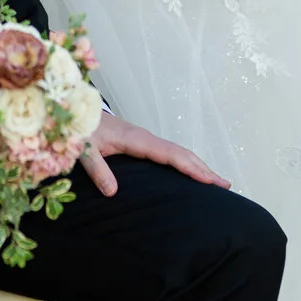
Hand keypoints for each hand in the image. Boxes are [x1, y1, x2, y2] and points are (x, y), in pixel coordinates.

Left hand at [81, 111, 231, 197]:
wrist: (75, 107)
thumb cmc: (79, 128)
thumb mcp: (85, 150)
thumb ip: (97, 169)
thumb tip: (112, 193)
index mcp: (136, 139)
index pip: (169, 155)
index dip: (190, 168)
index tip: (210, 181)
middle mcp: (144, 137)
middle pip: (180, 153)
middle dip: (203, 168)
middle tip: (226, 185)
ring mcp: (144, 139)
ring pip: (176, 152)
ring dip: (197, 165)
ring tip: (216, 182)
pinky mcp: (140, 142)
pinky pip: (168, 153)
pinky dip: (184, 162)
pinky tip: (189, 173)